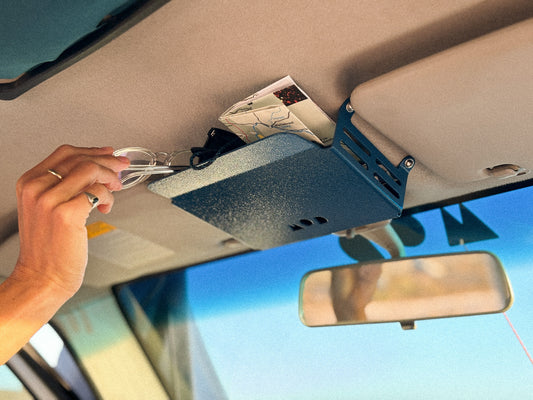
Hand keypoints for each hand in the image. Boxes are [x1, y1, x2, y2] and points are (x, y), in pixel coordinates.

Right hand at [13, 145, 128, 296]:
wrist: (41, 277)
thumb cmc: (48, 247)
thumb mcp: (46, 208)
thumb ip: (65, 186)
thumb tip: (97, 167)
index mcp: (29, 183)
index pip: (66, 153)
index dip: (93, 151)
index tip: (109, 154)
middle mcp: (36, 188)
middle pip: (80, 159)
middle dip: (108, 162)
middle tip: (122, 169)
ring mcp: (50, 200)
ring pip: (90, 170)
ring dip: (110, 177)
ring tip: (114, 189)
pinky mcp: (66, 214)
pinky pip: (97, 192)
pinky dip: (108, 197)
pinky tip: (106, 207)